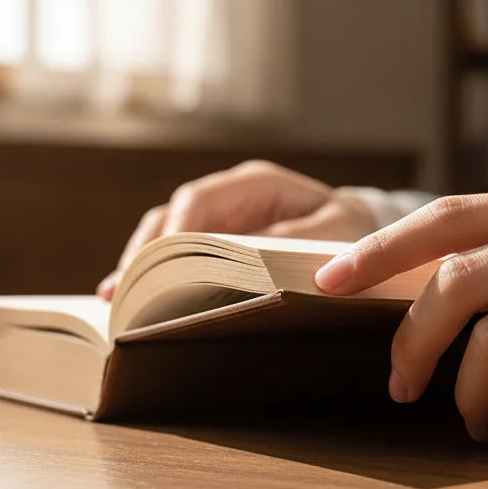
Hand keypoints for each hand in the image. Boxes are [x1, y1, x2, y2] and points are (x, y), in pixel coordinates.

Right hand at [97, 160, 378, 299]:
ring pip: (166, 236)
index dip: (173, 231)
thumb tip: (251, 260)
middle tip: (125, 292)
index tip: (155, 267)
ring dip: (143, 268)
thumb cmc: (353, 233)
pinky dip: (157, 279)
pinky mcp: (218, 247)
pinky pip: (179, 257)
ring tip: (118, 301)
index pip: (200, 199)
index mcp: (258, 184)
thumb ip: (296, 242)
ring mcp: (221, 220)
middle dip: (147, 254)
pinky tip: (133, 304)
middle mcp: (231, 197)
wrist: (369, 242)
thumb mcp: (338, 235)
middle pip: (171, 217)